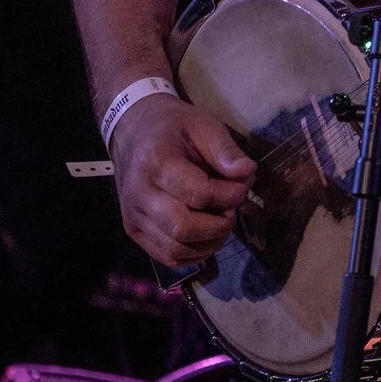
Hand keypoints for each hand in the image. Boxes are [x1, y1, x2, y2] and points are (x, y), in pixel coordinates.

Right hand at [111, 93, 255, 265]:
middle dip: (220, 225)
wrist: (133, 131)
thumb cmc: (172, 127)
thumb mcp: (202, 125)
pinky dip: (194, 254)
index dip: (230, 195)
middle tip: (233, 209)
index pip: (198, 194)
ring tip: (222, 221)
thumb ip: (225, 150)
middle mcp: (139, 194)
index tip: (243, 185)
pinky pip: (167, 257)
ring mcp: (133, 216)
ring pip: (175, 249)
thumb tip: (247, 173)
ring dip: (210, 242)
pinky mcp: (134, 231)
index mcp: (156, 162)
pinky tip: (208, 236)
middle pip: (183, 228)